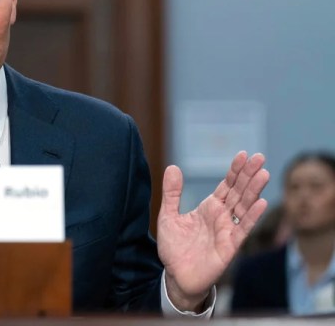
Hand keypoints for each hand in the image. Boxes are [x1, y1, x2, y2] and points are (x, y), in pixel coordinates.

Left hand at [157, 151, 268, 311]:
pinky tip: (261, 202)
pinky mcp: (230, 246)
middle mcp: (222, 217)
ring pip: (244, 207)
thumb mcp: (168, 216)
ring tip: (264, 173)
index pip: (227, 185)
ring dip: (254, 191)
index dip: (235, 170)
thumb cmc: (174, 248)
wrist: (176, 276)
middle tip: (260, 157)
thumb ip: (172, 193)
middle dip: (249, 175)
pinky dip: (252, 216)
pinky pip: (243, 229)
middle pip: (239, 192)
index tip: (244, 154)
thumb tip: (173, 167)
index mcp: (210, 207)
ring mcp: (228, 230)